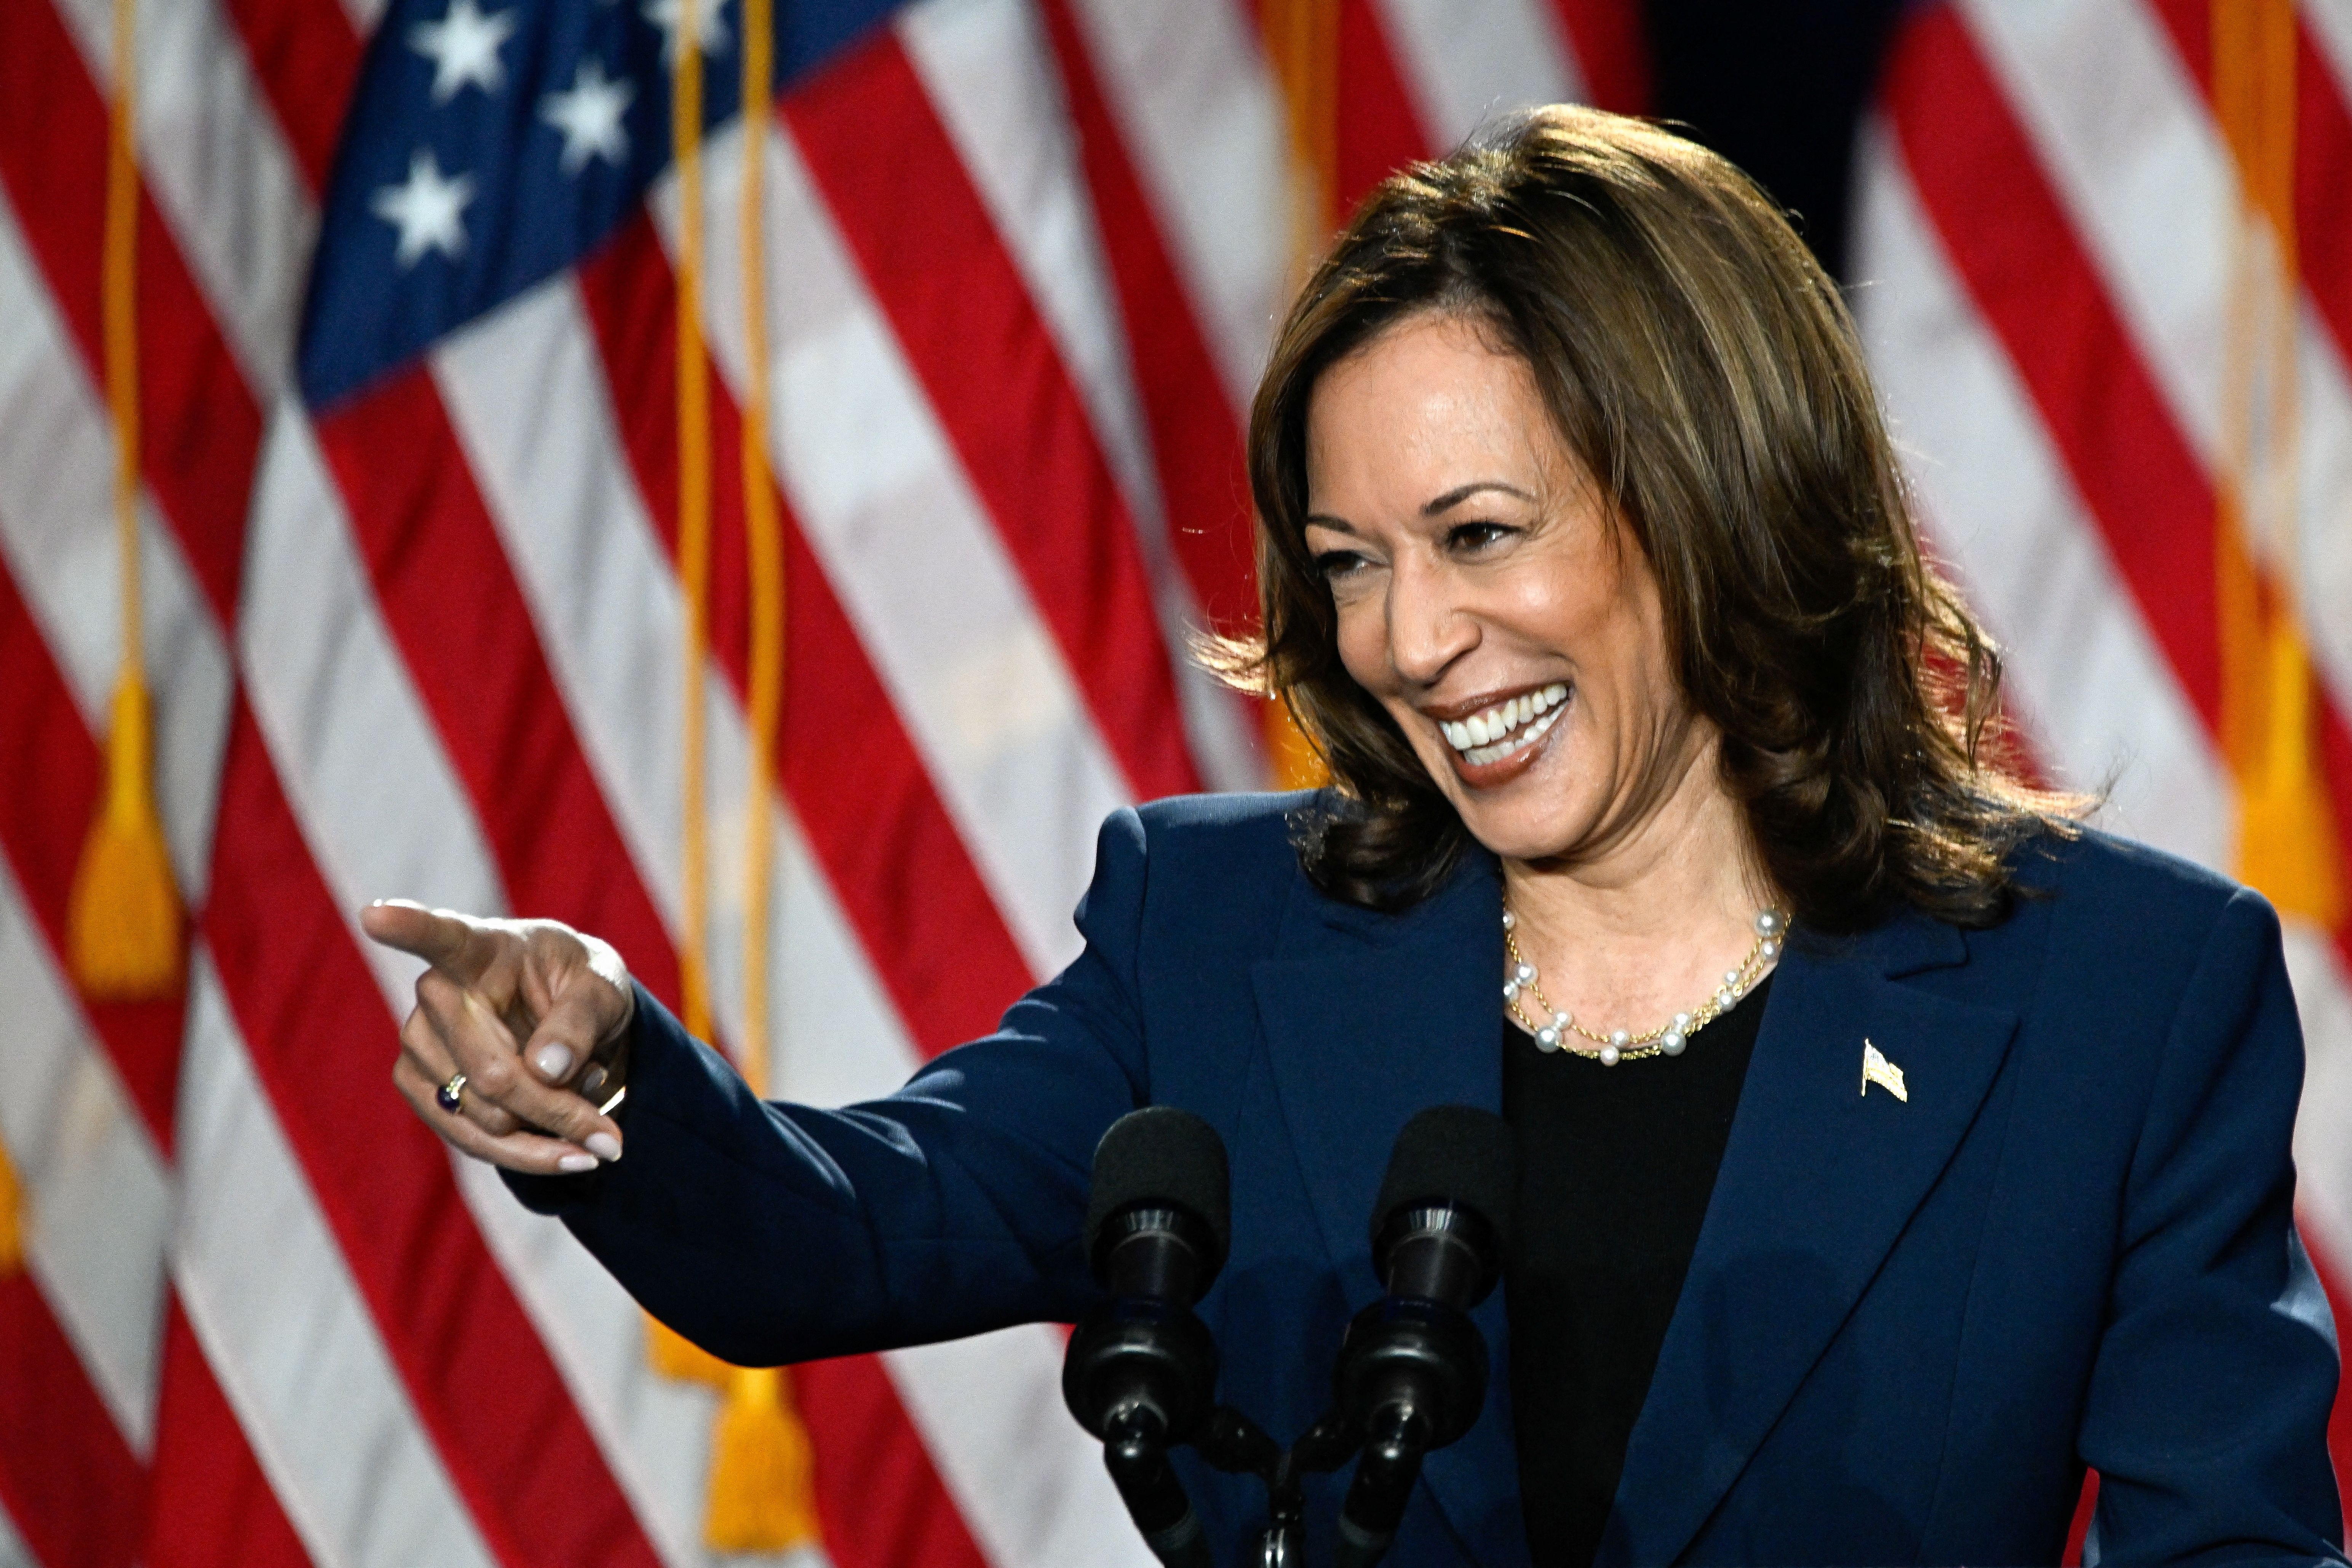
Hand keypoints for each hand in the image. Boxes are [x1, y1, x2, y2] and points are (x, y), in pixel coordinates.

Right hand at [363, 899, 635, 1175]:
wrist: (565, 1020)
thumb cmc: (580, 986)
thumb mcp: (602, 988)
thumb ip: (580, 1020)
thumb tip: (547, 1070)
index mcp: (480, 948)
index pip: (439, 935)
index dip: (407, 925)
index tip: (375, 913)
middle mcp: (436, 993)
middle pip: (493, 1074)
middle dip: (559, 1110)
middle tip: (611, 1133)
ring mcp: (419, 1043)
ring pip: (487, 1117)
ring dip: (551, 1130)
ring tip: (588, 1107)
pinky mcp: (420, 1088)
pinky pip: (474, 1141)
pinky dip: (529, 1154)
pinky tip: (567, 1144)